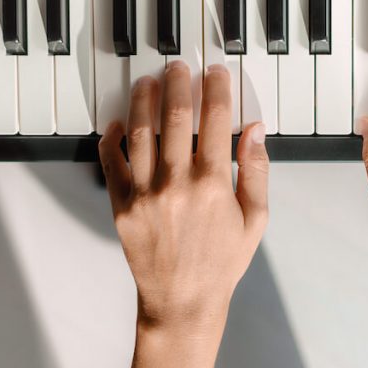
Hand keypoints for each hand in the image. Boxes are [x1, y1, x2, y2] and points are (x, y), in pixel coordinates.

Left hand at [98, 61, 269, 332]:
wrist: (183, 301)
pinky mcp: (122, 206)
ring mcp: (145, 194)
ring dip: (143, 100)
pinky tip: (117, 123)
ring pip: (140, 131)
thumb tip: (255, 130)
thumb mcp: (255, 218)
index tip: (215, 72)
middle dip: (177, 83)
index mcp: (214, 184)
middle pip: (174, 116)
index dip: (216, 89)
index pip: (216, 120)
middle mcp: (177, 184)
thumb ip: (256, 171)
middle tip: (177, 66)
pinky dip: (111, 139)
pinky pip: (111, 163)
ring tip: (147, 81)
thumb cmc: (222, 262)